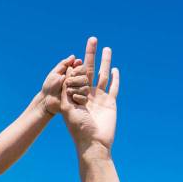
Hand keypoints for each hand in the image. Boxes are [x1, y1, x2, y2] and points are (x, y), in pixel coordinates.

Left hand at [38, 55, 79, 115]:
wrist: (46, 100)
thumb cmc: (49, 86)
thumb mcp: (55, 73)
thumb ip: (64, 64)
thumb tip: (73, 56)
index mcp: (72, 75)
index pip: (82, 69)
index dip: (79, 67)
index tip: (74, 66)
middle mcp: (77, 83)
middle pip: (85, 77)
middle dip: (77, 77)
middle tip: (67, 80)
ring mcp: (79, 92)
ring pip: (86, 87)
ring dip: (76, 86)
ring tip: (67, 88)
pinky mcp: (78, 101)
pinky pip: (84, 98)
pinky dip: (79, 96)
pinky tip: (72, 96)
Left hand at [61, 37, 118, 155]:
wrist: (93, 142)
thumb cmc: (78, 128)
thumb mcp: (66, 108)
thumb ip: (66, 91)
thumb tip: (66, 73)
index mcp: (75, 95)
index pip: (75, 75)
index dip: (74, 68)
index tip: (72, 62)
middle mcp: (87, 94)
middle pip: (90, 69)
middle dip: (90, 54)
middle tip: (92, 38)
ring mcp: (100, 97)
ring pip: (103, 75)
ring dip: (105, 61)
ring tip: (106, 47)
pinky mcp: (111, 103)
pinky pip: (114, 87)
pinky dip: (116, 78)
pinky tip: (115, 68)